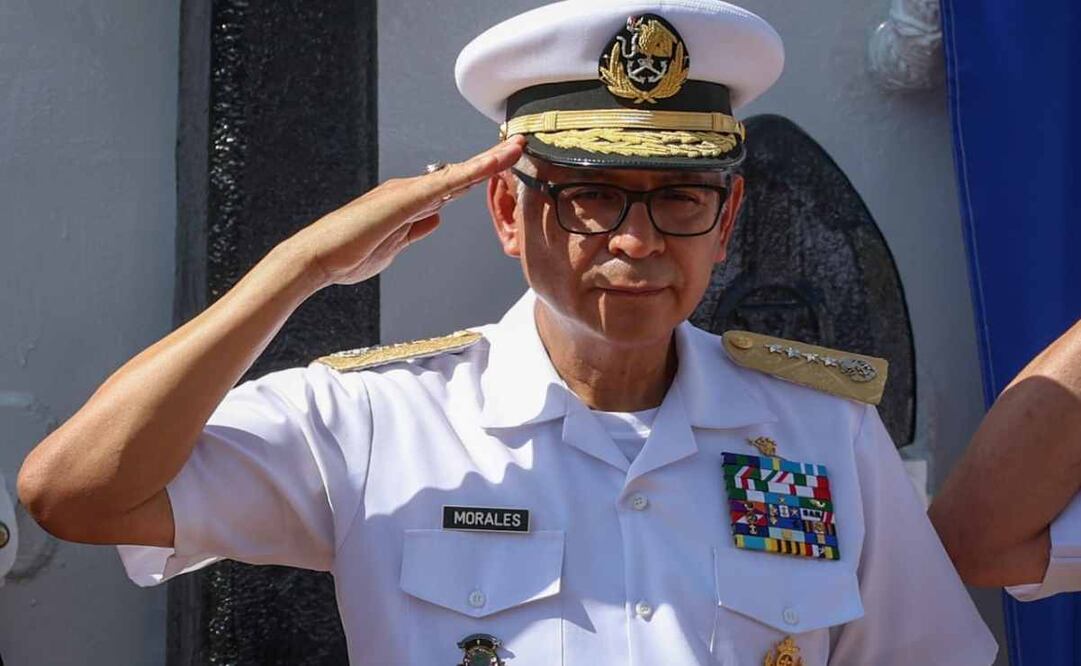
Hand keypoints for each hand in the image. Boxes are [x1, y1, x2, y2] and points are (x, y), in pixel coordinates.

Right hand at [288, 136, 526, 287]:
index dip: (478, 177)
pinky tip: (495, 161)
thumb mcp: (393, 246)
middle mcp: (410, 191)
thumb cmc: (347, 255)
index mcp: (408, 204)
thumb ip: (415, 231)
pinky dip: (475, 170)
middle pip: (460, 176)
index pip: (451, 188)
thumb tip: (436, 219)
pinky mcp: (407, 199)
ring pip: (459, 173)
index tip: (502, 167)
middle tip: (519, 145)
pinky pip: (449, 181)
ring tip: (517, 145)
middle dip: (491, 162)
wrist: (317, 259)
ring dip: (490, 159)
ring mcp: (409, 192)